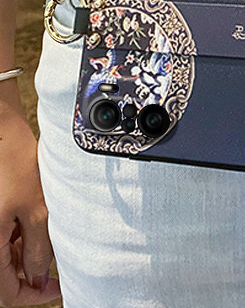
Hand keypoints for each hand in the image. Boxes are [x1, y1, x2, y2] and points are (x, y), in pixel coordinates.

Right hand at [0, 90, 59, 306]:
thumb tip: (39, 277)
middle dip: (30, 276)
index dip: (32, 296)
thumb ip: (37, 247)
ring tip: (52, 241)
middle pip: (3, 277)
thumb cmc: (14, 164)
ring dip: (26, 256)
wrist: (1, 131)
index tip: (58, 288)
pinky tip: (39, 227)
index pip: (5, 293)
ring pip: (4, 258)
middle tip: (60, 267)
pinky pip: (3, 239)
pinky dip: (20, 239)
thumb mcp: (36, 208)